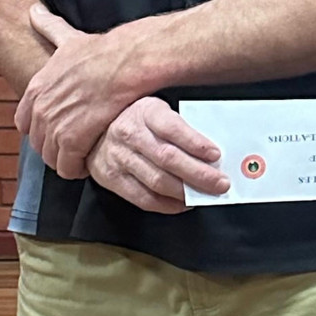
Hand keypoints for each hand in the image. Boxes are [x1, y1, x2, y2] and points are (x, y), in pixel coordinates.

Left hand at [16, 7, 144, 177]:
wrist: (128, 62)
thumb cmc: (104, 51)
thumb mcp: (68, 38)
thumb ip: (48, 28)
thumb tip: (33, 11)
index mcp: (37, 87)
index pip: (24, 122)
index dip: (41, 130)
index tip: (60, 131)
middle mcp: (41, 106)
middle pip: (38, 142)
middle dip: (54, 148)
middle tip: (75, 149)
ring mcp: (55, 123)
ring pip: (52, 157)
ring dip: (66, 162)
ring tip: (84, 158)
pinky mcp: (73, 139)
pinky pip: (67, 166)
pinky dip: (77, 170)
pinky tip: (90, 164)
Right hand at [86, 97, 229, 213]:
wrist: (94, 130)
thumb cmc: (137, 119)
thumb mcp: (157, 110)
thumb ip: (180, 127)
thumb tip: (213, 153)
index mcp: (145, 111)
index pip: (172, 127)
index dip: (195, 143)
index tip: (216, 155)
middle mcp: (129, 134)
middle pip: (167, 158)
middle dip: (199, 174)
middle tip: (221, 184)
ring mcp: (118, 158)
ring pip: (157, 181)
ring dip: (186, 192)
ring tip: (207, 195)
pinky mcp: (111, 179)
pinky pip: (143, 198)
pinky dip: (168, 205)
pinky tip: (185, 203)